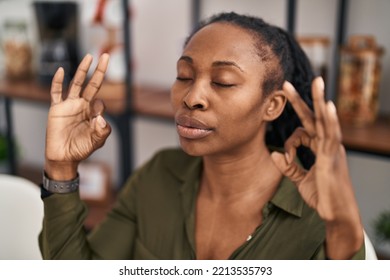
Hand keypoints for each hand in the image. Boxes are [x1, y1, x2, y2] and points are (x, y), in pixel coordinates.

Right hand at [45, 54, 110, 179]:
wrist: (63, 157)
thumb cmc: (81, 149)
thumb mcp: (97, 141)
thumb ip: (102, 130)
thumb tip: (101, 117)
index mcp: (93, 113)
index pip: (100, 102)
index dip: (99, 107)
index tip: (95, 119)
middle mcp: (83, 106)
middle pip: (92, 84)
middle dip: (99, 71)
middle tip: (106, 55)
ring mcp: (69, 105)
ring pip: (76, 83)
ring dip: (82, 70)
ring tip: (89, 57)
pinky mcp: (56, 109)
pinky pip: (56, 93)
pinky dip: (57, 82)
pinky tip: (60, 70)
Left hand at [271, 77, 362, 258]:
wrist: (335, 214)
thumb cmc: (321, 196)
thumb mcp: (300, 180)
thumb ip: (289, 167)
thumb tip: (275, 154)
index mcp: (320, 148)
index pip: (302, 131)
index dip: (288, 143)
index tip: (285, 159)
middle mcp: (327, 144)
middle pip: (314, 117)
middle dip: (303, 99)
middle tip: (288, 84)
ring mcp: (332, 148)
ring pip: (325, 119)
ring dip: (320, 99)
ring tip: (317, 81)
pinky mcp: (333, 156)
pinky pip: (332, 135)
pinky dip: (330, 120)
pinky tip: (327, 106)